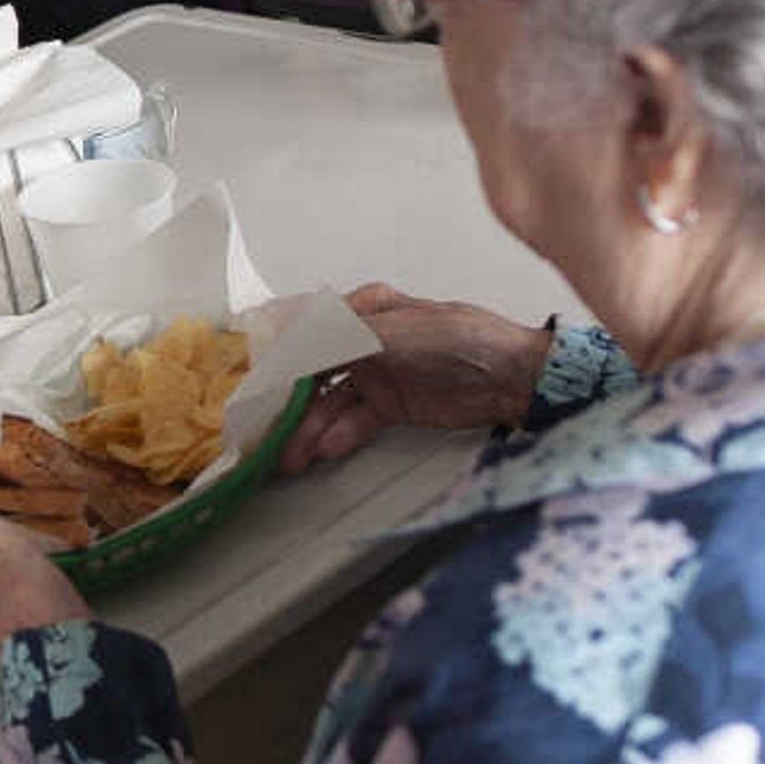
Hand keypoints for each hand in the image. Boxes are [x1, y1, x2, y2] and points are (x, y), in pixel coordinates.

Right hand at [283, 284, 551, 470]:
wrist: (514, 380)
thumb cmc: (463, 340)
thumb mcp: (395, 332)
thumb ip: (340, 338)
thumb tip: (291, 340)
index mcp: (365, 308)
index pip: (307, 326)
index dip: (276, 352)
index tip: (250, 378)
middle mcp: (365, 340)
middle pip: (312, 370)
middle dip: (286, 400)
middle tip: (262, 427)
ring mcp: (377, 374)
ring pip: (328, 402)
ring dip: (307, 427)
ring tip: (288, 454)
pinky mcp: (390, 406)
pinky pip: (352, 421)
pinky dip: (336, 436)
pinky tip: (321, 449)